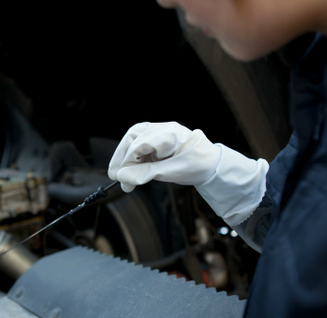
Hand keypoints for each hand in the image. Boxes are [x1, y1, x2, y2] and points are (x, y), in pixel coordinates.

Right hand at [108, 121, 268, 225]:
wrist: (210, 163)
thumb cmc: (196, 166)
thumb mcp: (172, 173)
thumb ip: (146, 174)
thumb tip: (122, 177)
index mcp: (169, 134)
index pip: (139, 145)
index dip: (127, 163)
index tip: (121, 180)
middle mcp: (163, 128)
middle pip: (132, 138)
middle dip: (122, 158)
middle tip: (116, 177)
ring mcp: (159, 131)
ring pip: (133, 139)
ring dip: (125, 157)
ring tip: (123, 175)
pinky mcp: (156, 137)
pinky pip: (138, 144)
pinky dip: (133, 157)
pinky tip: (133, 170)